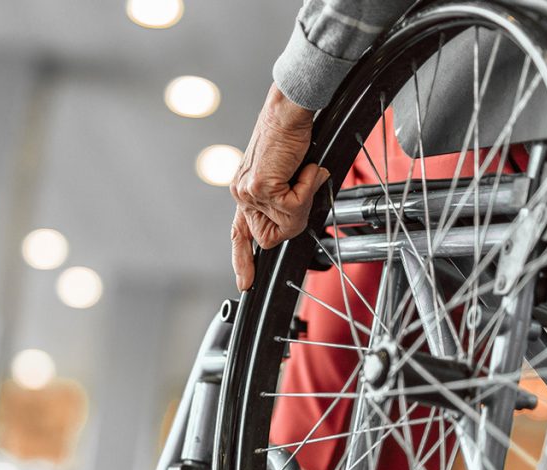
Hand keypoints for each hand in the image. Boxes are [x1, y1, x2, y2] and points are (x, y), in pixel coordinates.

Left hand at [231, 84, 330, 291]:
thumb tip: (296, 218)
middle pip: (271, 237)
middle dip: (295, 220)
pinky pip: (293, 207)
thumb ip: (285, 199)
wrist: (289, 111)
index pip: (239, 234)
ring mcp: (249, 191)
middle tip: (305, 189)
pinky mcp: (262, 186)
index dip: (243, 260)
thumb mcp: (286, 174)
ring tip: (305, 172)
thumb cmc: (291, 136)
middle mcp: (241, 193)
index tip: (245, 283)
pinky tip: (305, 167)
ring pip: (286, 223)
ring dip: (305, 200)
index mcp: (244, 191)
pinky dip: (307, 188)